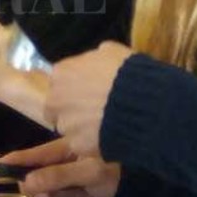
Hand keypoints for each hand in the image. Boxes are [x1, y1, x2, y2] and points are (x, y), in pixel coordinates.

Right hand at [2, 138, 121, 196]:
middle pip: (44, 172)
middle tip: (24, 190)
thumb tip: (26, 183)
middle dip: (33, 181)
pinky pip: (70, 196)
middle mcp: (72, 160)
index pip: (39, 155)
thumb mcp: (85, 172)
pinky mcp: (88, 190)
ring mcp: (80, 175)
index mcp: (70, 148)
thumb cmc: (115, 169)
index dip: (19, 161)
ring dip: (49, 193)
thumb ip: (57, 177)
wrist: (145, 183)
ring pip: (55, 185)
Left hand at [45, 42, 131, 156]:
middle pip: (57, 106)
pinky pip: (82, 143)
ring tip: (104, 124)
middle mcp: (55, 99)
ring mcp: (65, 124)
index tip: (88, 90)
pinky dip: (92, 142)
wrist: (140, 104)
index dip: (74, 86)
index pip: (59, 81)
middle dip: (71, 108)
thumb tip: (95, 60)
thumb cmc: (125, 72)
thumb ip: (94, 58)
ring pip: (68, 127)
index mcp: (61, 73)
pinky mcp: (77, 144)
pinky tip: (108, 136)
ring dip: (81, 126)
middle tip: (93, 109)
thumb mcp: (111, 51)